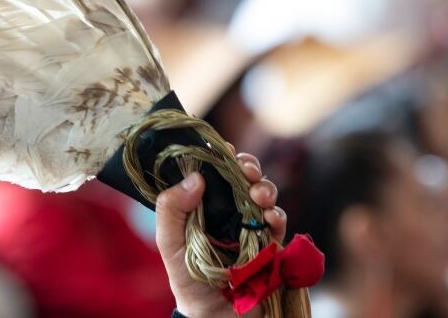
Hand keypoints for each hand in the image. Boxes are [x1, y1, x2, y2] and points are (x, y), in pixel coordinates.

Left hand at [155, 147, 285, 317]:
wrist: (216, 317)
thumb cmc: (188, 279)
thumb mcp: (169, 244)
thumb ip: (171, 210)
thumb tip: (195, 177)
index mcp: (202, 205)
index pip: (212, 171)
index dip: (218, 155)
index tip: (222, 147)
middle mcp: (227, 210)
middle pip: (242, 176)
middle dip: (247, 166)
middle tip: (245, 169)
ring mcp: (250, 224)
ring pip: (263, 193)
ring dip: (264, 187)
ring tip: (258, 195)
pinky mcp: (270, 242)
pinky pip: (278, 219)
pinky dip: (276, 213)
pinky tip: (268, 217)